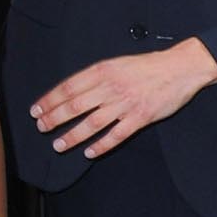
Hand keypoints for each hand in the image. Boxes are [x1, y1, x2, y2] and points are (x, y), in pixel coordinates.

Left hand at [30, 38, 216, 157]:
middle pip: (75, 106)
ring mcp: (125, 104)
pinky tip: (89, 152)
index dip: (50, 100)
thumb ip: (96, 77)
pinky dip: (101, 145)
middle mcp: (111, 87)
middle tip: (42, 128)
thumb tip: (71, 91)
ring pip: (92, 123)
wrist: (180, 68)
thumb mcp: (117, 63)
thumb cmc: (147, 66)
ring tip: (58, 144)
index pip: (68, 87)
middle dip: (54, 119)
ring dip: (72, 136)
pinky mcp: (140, 117)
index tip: (36, 110)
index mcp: (103, 70)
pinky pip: (116, 135)